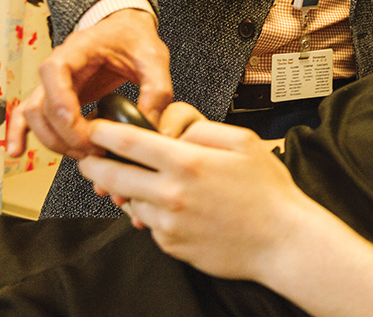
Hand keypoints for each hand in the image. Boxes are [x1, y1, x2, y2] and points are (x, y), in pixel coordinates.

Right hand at [7, 9, 171, 158]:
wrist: (126, 30)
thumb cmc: (136, 39)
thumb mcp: (155, 59)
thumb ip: (156, 90)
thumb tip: (149, 127)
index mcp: (80, 48)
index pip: (54, 71)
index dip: (60, 100)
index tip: (77, 124)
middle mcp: (58, 66)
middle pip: (42, 103)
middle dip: (64, 133)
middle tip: (94, 150)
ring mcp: (53, 83)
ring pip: (33, 114)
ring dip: (52, 140)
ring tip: (83, 154)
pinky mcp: (55, 96)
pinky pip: (26, 114)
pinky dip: (18, 133)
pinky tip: (16, 151)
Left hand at [78, 104, 314, 281]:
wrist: (281, 240)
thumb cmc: (268, 191)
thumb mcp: (243, 142)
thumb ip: (202, 128)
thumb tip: (172, 130)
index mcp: (187, 162)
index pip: (128, 142)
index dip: (103, 133)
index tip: (95, 130)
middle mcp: (171, 193)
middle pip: (112, 175)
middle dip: (95, 165)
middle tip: (91, 159)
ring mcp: (167, 223)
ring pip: (129, 201)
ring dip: (128, 191)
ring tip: (147, 184)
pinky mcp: (170, 245)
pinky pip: (149, 223)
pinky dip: (153, 213)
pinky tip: (176, 208)